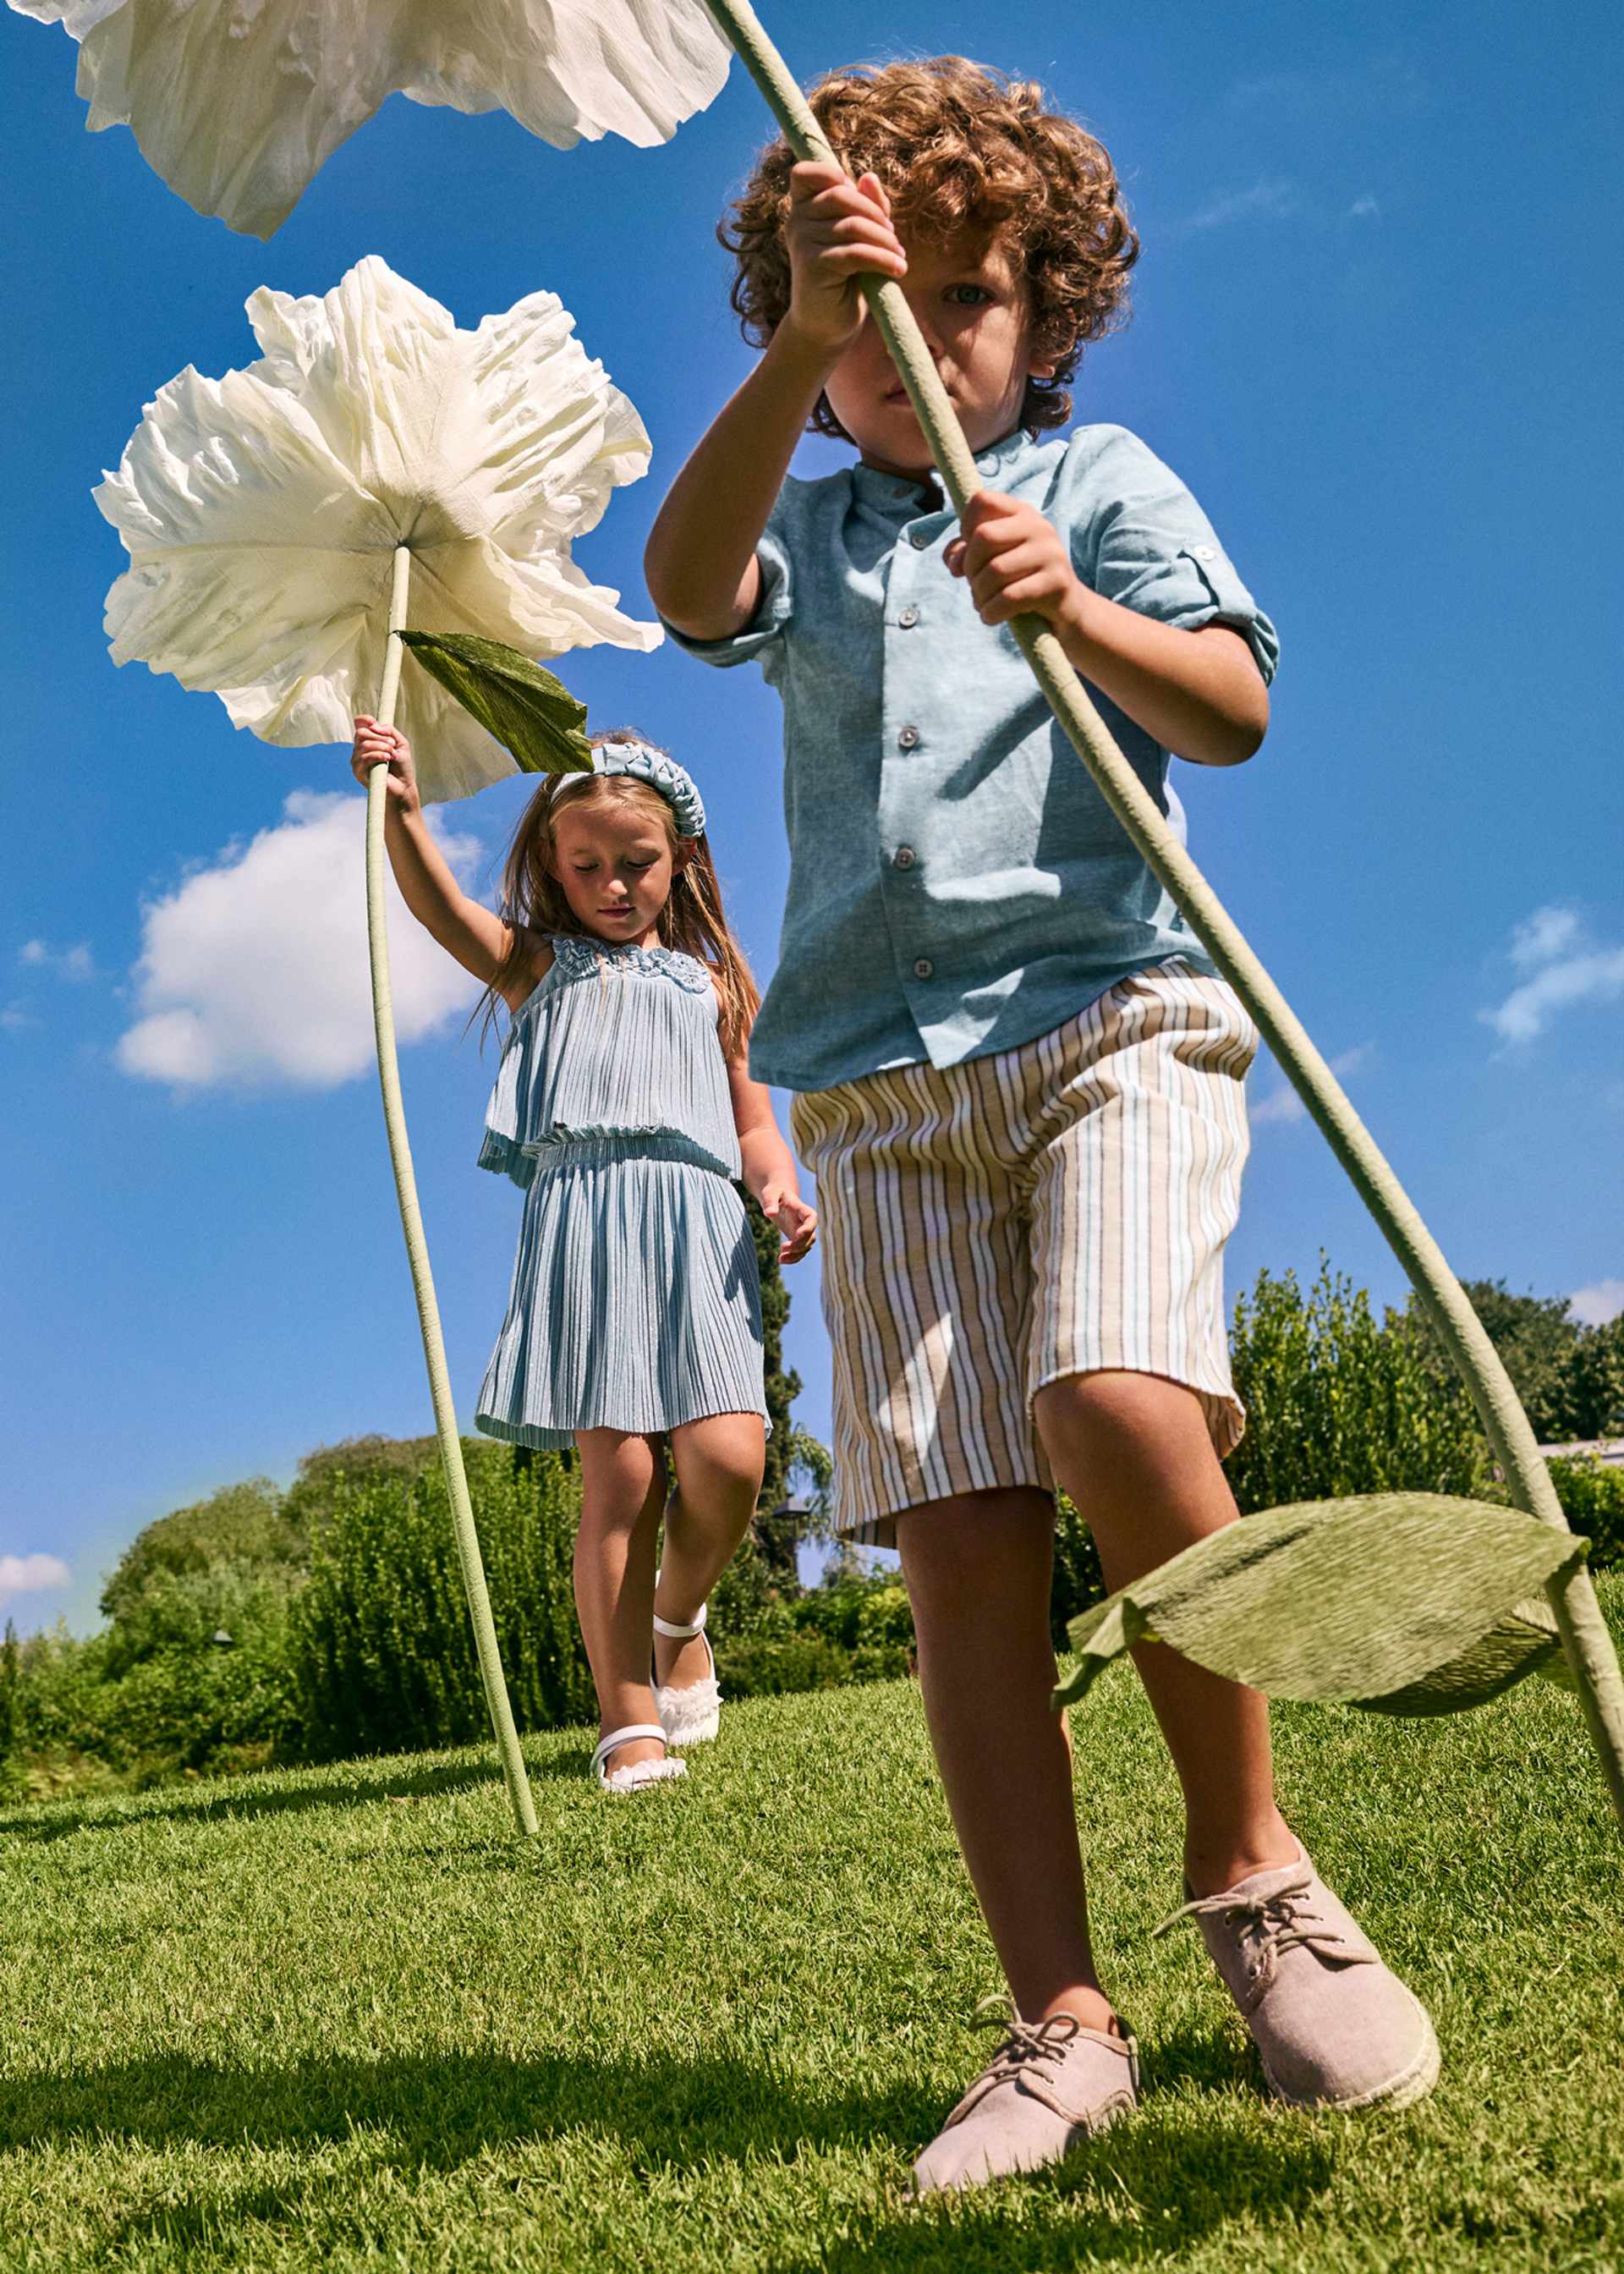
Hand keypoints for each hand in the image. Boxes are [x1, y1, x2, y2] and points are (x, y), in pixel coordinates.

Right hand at [351, 716, 419, 812]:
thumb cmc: (402, 766)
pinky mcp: (358, 772)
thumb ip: (390, 731)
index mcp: (368, 740)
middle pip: (360, 733)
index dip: (364, 720)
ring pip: (364, 745)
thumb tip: (375, 726)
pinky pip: (364, 758)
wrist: (403, 787)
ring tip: (392, 755)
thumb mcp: (400, 744)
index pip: (359, 724)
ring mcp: (357, 761)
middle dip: (379, 737)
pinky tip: (388, 759)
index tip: (374, 722)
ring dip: (381, 747)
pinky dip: (378, 755)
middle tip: (392, 745)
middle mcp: (359, 749)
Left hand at [761, 1185, 817, 1264]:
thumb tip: (769, 1214)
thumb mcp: (770, 1194)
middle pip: (810, 1236)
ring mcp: (802, 1231)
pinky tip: (780, 1260)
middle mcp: (806, 1222)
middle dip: (799, 1245)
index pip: (812, 1219)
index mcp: (802, 1209)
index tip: (797, 1235)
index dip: (808, 1228)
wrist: (776, 1197)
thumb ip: (770, 1203)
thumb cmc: (774, 1193)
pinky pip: (799, 1251)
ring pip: (806, 1247)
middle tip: (782, 1247)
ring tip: (780, 1259)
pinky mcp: (796, 1239)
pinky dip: (792, 1258)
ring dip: (796, 1255)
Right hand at [783, 161, 907, 358]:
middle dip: (875, 214)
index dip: (832, 174)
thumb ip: (867, 206)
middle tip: (893, 238)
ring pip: (853, 226)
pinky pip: (856, 253)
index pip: (805, 172)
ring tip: (899, 257)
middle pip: (841, 196)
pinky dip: (883, 260)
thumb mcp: (860, 236)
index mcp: (803, 208)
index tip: (857, 197)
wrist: (828, 326)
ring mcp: (802, 244)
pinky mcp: (812, 267)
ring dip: (885, 241)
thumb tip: (869, 178)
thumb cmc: (846, 278)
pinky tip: (898, 270)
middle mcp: (796, 222)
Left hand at [946, 491, 1090, 634]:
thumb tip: (954, 563)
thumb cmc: (1021, 581)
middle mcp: (1039, 527)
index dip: (965, 526)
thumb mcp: (992, 561)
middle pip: (984, 536)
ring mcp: (1051, 553)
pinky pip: (1010, 597)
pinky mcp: (1057, 583)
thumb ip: (965, 554)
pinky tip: (990, 617)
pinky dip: (991, 612)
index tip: (970, 550)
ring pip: (995, 570)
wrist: (1065, 610)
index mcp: (1022, 513)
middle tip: (974, 584)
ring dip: (979, 594)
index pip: (982, 501)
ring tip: (982, 604)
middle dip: (970, 567)